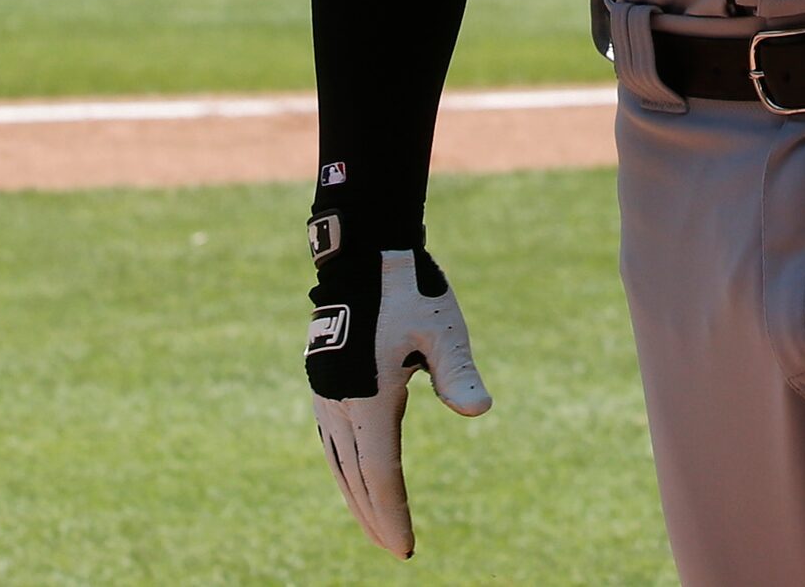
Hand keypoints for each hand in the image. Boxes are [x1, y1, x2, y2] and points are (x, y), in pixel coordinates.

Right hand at [306, 223, 492, 557]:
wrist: (367, 255)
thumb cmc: (413, 292)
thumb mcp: (444, 331)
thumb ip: (458, 373)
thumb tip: (480, 411)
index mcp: (368, 397)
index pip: (380, 472)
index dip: (392, 512)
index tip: (405, 546)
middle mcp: (338, 402)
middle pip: (355, 476)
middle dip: (375, 516)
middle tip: (396, 550)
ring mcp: (325, 393)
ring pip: (339, 460)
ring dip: (357, 496)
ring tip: (377, 525)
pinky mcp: (323, 382)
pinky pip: (332, 440)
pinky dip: (346, 467)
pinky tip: (358, 478)